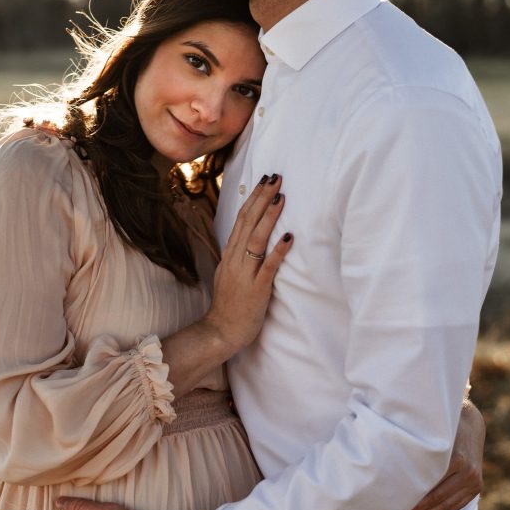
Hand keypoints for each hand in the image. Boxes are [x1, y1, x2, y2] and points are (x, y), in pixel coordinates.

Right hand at [204, 174, 292, 353]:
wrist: (220, 332)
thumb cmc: (230, 304)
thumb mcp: (231, 273)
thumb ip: (240, 255)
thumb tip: (252, 235)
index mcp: (230, 254)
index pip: (241, 219)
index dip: (254, 198)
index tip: (264, 180)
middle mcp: (235, 260)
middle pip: (248, 223)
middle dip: (262, 198)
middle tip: (275, 178)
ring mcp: (244, 274)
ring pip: (256, 240)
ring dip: (269, 217)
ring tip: (281, 197)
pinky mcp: (256, 289)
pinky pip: (268, 267)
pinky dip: (278, 251)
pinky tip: (289, 236)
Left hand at [399, 395, 484, 509]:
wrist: (469, 423)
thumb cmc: (441, 427)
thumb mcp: (429, 434)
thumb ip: (415, 451)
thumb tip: (386, 467)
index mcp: (456, 460)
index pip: (428, 487)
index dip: (409, 499)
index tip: (390, 505)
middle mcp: (468, 473)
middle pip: (436, 500)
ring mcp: (474, 482)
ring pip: (444, 508)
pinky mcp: (476, 488)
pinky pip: (454, 508)